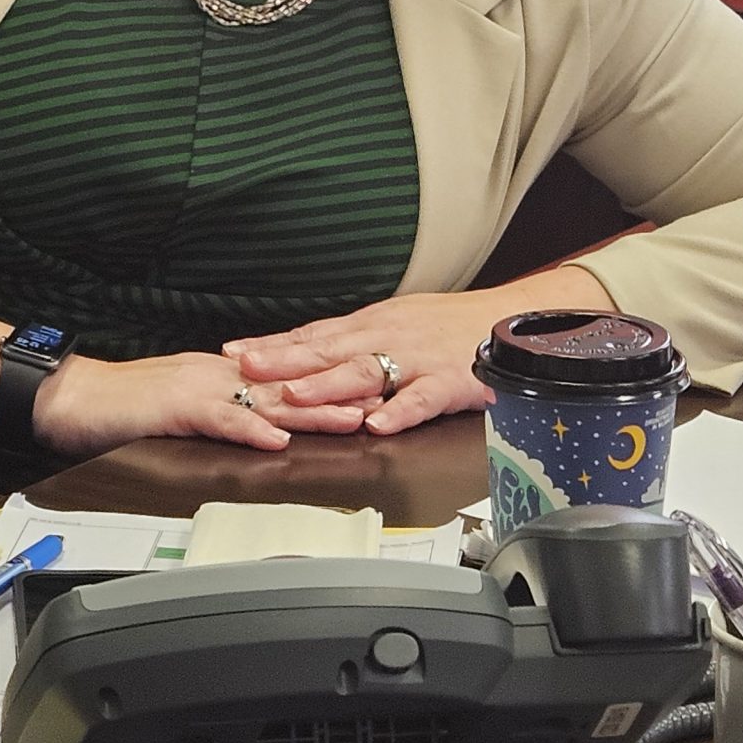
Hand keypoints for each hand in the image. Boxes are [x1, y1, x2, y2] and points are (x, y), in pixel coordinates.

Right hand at [33, 350, 371, 460]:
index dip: (335, 384)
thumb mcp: (185, 408)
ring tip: (354, 419)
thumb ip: (225, 413)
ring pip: (265, 398)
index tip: (377, 388)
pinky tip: (275, 439)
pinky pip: (217, 419)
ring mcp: (198, 389)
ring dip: (311, 410)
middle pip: (291, 385)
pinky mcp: (173, 408)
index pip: (290, 380)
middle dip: (341, 393)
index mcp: (224, 375)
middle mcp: (219, 375)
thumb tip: (265, 426)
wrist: (73, 397)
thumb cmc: (123, 407)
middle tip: (388, 399)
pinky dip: (248, 429)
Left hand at [224, 294, 497, 435]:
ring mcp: (416, 359)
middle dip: (284, 361)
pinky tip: (378, 424)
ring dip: (328, 385)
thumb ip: (354, 341)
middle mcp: (386, 337)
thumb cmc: (449, 324)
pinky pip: (421, 399)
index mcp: (371, 325)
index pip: (313, 335)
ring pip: (366, 372)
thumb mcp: (395, 322)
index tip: (234, 352)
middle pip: (328, 350)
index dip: (273, 344)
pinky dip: (399, 411)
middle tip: (247, 370)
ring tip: (296, 396)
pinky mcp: (448, 382)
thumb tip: (307, 354)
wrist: (507, 317)